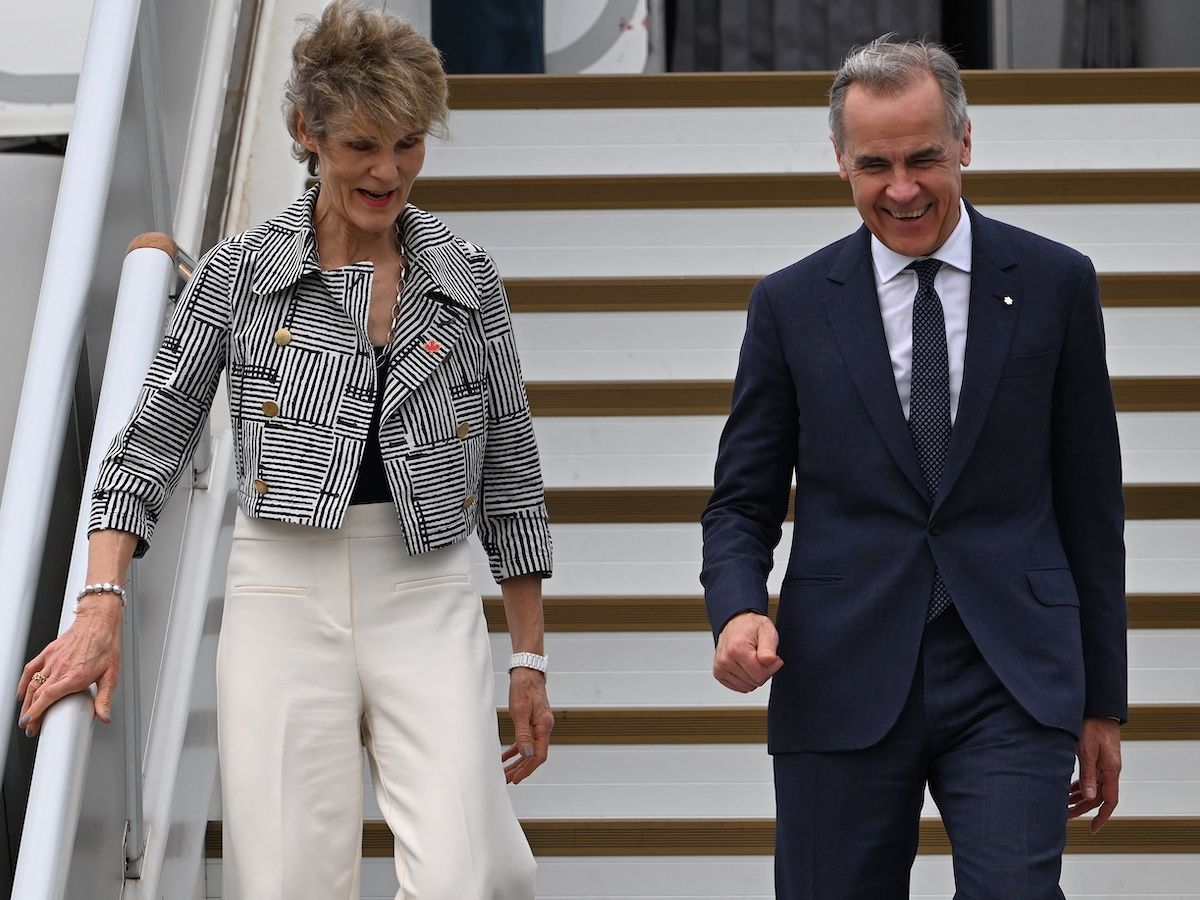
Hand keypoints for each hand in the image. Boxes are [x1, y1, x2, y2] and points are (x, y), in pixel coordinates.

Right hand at [17, 596, 122, 736]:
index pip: (48, 697)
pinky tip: (22, 692)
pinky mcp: (49, 652)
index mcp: (75, 676)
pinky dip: (23, 682)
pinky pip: (31, 668)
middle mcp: (60, 668)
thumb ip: (105, 698)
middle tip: (28, 726)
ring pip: (32, 684)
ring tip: (25, 715)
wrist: (99, 622)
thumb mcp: (111, 675)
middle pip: (37, 694)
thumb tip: (105, 716)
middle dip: (30, 713)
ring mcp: (52, 660)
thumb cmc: (106, 645)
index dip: (36, 712)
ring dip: (26, 701)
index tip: (30, 723)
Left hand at [502, 666, 552, 783]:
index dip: (527, 769)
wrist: (527, 670)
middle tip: (507, 780)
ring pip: (529, 749)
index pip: (539, 755)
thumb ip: (523, 734)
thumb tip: (527, 755)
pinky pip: (526, 740)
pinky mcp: (532, 720)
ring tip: (505, 773)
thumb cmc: (523, 687)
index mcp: (544, 726)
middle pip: (534, 755)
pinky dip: (516, 750)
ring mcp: (539, 724)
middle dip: (521, 769)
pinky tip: (506, 757)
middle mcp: (544, 727)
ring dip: (518, 762)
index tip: (516, 779)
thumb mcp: (520, 711)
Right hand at [713, 611, 781, 692]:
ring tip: (753, 660)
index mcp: (737, 649)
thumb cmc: (751, 627)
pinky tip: (745, 667)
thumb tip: (771, 661)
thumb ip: (770, 648)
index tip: (773, 657)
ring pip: (747, 687)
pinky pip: (739, 687)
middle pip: (754, 682)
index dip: (771, 668)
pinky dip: (746, 680)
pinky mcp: (718, 673)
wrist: (736, 622)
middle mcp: (725, 659)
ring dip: (754, 676)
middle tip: (762, 657)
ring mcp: (720, 667)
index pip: (760, 675)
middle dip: (763, 672)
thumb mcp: (767, 630)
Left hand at [1068, 717, 1121, 830]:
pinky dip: (1079, 785)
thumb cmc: (1093, 726)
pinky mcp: (1097, 758)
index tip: (1093, 828)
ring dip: (1079, 797)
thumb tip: (1088, 796)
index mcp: (1111, 770)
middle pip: (1098, 796)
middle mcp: (1109, 770)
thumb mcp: (1087, 751)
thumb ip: (1088, 774)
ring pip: (1093, 788)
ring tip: (1063, 804)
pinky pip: (1090, 778)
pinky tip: (1068, 789)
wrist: (1098, 709)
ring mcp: (1104, 765)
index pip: (1110, 801)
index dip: (1102, 816)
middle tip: (1066, 816)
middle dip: (1082, 808)